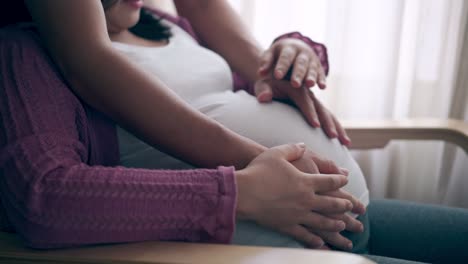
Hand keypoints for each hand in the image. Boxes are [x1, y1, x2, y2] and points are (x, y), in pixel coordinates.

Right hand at [235, 143, 351, 247]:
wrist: (243, 192)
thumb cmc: (259, 170)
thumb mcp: (277, 153)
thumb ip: (292, 149)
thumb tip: (303, 145)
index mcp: (306, 181)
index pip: (330, 181)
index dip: (340, 180)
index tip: (346, 180)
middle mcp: (306, 200)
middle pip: (332, 204)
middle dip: (345, 206)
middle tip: (355, 208)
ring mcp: (297, 215)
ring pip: (322, 222)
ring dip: (336, 224)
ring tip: (344, 227)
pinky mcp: (286, 225)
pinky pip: (304, 235)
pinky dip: (315, 240)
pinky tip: (321, 243)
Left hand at [254, 76, 350, 144]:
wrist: (274, 77)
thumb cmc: (266, 84)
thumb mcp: (262, 85)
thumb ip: (263, 91)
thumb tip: (264, 97)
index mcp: (296, 88)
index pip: (304, 101)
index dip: (310, 113)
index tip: (315, 125)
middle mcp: (308, 94)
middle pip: (321, 109)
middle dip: (327, 123)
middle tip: (333, 136)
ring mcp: (314, 101)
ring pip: (328, 114)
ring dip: (337, 128)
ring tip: (346, 143)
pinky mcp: (316, 107)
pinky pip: (328, 118)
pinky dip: (337, 128)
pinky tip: (345, 142)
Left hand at [258, 38, 325, 88]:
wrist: (294, 48)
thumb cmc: (277, 55)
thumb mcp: (270, 55)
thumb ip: (265, 62)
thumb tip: (260, 73)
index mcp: (288, 48)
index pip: (285, 57)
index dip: (282, 66)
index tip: (277, 76)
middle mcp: (302, 52)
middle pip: (300, 63)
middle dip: (298, 73)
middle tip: (295, 84)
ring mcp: (312, 59)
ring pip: (312, 68)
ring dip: (311, 76)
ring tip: (309, 85)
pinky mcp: (318, 67)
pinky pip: (321, 73)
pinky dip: (322, 79)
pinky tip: (322, 87)